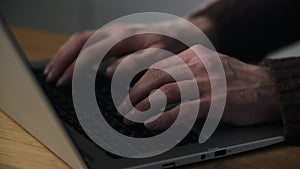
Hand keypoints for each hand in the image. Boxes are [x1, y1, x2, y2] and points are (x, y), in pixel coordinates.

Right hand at [44, 17, 212, 86]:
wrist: (183, 31)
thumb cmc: (173, 44)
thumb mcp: (160, 55)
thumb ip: (136, 63)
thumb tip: (109, 72)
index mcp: (124, 37)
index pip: (91, 52)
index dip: (76, 68)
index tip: (64, 83)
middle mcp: (115, 32)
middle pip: (80, 43)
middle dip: (64, 61)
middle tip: (52, 80)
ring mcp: (113, 33)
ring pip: (81, 40)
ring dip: (65, 55)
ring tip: (54, 72)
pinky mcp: (114, 37)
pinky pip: (88, 42)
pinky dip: (75, 53)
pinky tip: (71, 63)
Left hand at [119, 45, 280, 129]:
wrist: (266, 88)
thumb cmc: (237, 80)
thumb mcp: (209, 67)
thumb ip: (187, 73)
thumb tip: (161, 88)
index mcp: (194, 56)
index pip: (159, 67)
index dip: (141, 83)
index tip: (130, 96)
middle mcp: (197, 65)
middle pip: (157, 77)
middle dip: (136, 95)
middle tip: (124, 109)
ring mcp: (206, 82)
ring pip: (165, 91)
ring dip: (144, 107)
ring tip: (131, 119)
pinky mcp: (215, 101)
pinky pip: (183, 109)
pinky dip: (164, 117)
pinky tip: (152, 124)